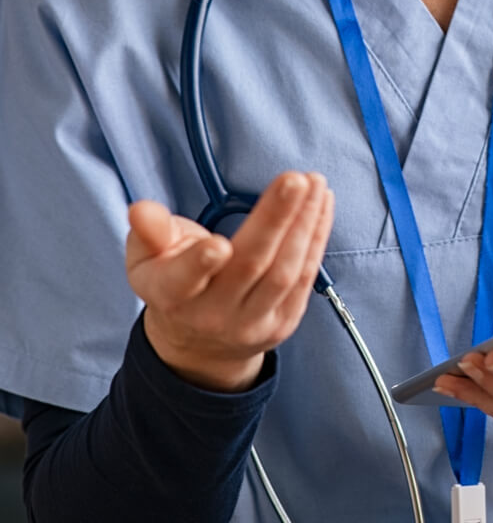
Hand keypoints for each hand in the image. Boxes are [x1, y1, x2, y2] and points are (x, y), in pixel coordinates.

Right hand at [126, 172, 333, 392]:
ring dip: (304, 224)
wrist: (200, 341)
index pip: (184, 281)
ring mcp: (252, 322)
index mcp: (173, 295)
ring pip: (284, 272)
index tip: (219, 243)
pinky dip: (316, 238)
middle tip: (294, 181)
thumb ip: (149, 231)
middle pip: (250, 265)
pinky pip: (305, 277)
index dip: (200, 264)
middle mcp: (214, 314)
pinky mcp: (283, 322)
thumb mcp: (147, 257)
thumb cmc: (174, 282)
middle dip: (276, 219)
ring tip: (314, 184)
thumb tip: (140, 210)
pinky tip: (321, 206)